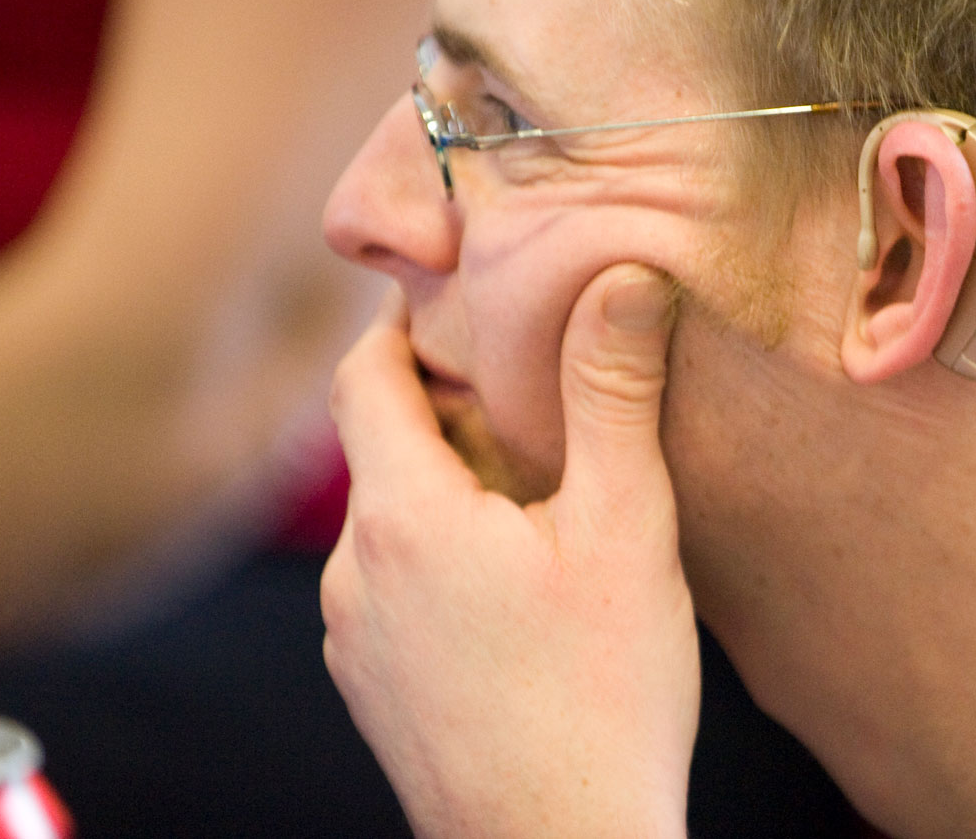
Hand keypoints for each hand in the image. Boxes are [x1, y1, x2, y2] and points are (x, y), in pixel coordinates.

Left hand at [322, 267, 694, 838]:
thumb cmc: (602, 698)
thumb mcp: (625, 529)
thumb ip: (613, 394)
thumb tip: (622, 276)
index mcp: (400, 516)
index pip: (364, 376)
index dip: (403, 322)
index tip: (454, 290)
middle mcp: (351, 573)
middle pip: (382, 448)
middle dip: (449, 409)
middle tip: (536, 389)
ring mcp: (352, 641)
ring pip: (392, 522)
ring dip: (450, 491)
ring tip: (543, 495)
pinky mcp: (372, 690)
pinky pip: (396, 588)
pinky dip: (444, 559)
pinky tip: (523, 587)